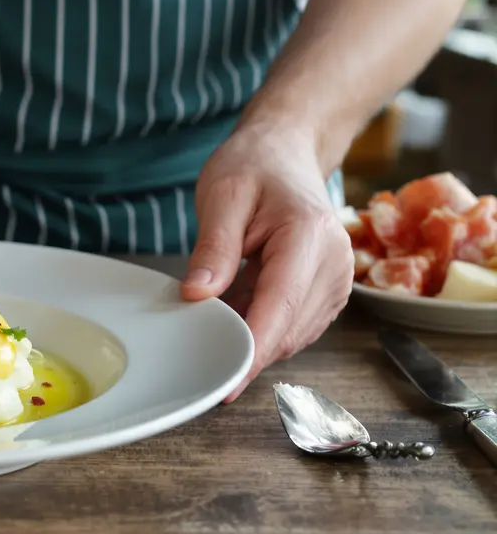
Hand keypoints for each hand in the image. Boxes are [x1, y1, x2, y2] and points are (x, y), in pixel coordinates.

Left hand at [180, 124, 353, 401]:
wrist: (285, 151)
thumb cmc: (253, 166)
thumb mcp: (221, 196)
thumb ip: (212, 249)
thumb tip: (196, 297)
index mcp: (309, 235)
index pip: (280, 306)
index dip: (253, 349)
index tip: (226, 381)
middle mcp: (335, 262)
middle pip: (289, 329)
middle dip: (245, 349)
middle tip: (196, 354)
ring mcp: (337, 280)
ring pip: (293, 335)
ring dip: (252, 338)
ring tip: (213, 316)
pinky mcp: (329, 291)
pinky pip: (294, 326)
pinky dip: (262, 326)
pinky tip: (234, 309)